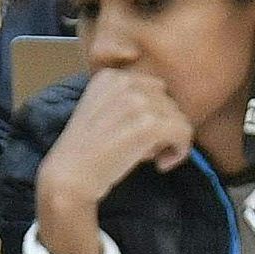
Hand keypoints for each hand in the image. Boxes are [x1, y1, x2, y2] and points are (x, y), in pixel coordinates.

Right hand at [32, 67, 196, 253]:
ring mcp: (137, 102)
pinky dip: (180, 151)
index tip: (139, 136)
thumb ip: (128, 100)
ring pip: (179, 117)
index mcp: (110, 76)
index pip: (153, 88)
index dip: (152, 114)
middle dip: (162, 126)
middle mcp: (125, 82)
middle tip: (144, 150)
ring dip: (170, 140)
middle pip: (168, 102)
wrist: (70, 177)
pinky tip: (162, 165)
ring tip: (150, 157)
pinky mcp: (149, 125)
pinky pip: (184, 132)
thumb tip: (169, 109)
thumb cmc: (87, 152)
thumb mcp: (101, 111)